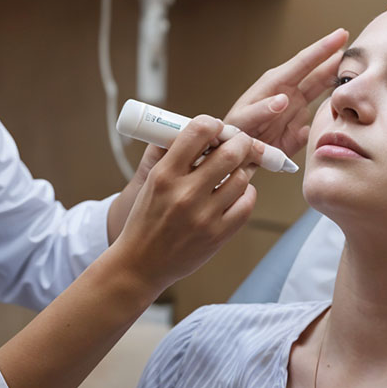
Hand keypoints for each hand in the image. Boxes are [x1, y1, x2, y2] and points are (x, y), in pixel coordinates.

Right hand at [111, 115, 262, 294]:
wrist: (140, 263)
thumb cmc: (146, 220)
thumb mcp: (152, 182)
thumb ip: (176, 157)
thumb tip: (207, 131)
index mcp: (164, 175)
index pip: (197, 132)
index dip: (212, 124)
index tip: (215, 128)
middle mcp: (185, 194)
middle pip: (229, 153)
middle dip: (240, 143)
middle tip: (239, 143)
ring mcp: (204, 216)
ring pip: (241, 178)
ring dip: (241, 171)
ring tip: (232, 173)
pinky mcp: (218, 235)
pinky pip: (246, 204)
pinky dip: (246, 194)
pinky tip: (235, 193)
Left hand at [223, 28, 348, 156]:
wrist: (235, 157)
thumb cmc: (233, 133)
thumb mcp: (242, 121)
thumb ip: (260, 110)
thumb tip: (283, 100)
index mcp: (275, 84)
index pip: (304, 62)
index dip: (324, 48)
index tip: (342, 34)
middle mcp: (288, 93)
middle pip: (318, 74)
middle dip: (337, 61)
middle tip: (359, 52)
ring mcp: (295, 111)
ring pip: (322, 94)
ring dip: (337, 86)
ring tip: (357, 78)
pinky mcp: (299, 130)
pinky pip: (317, 122)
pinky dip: (330, 116)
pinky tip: (342, 113)